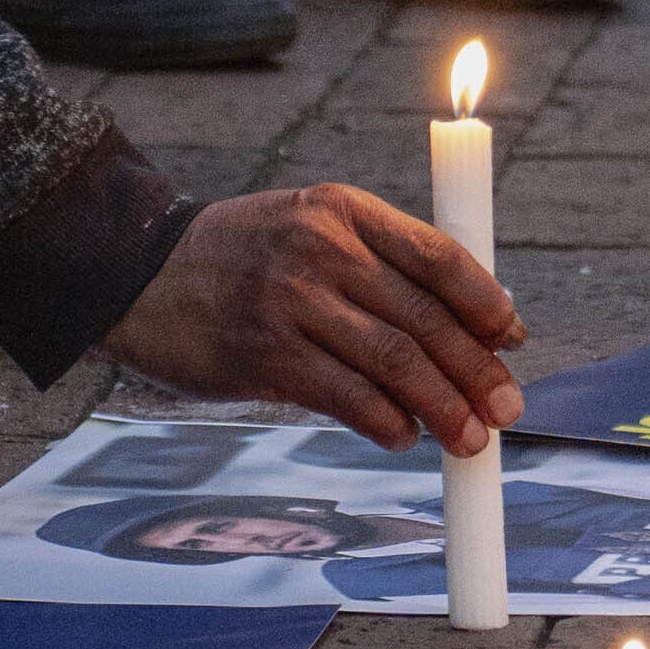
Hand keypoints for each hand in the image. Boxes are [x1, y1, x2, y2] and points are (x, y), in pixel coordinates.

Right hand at [110, 181, 526, 451]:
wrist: (134, 272)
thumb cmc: (240, 257)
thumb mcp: (309, 228)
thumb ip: (378, 263)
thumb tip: (466, 324)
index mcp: (345, 209)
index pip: (439, 255)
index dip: (487, 302)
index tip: (515, 339)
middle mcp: (323, 249)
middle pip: (425, 316)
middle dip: (477, 369)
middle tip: (509, 410)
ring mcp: (293, 302)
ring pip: (394, 361)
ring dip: (442, 407)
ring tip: (471, 439)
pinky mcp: (265, 354)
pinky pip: (345, 396)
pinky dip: (385, 422)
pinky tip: (402, 437)